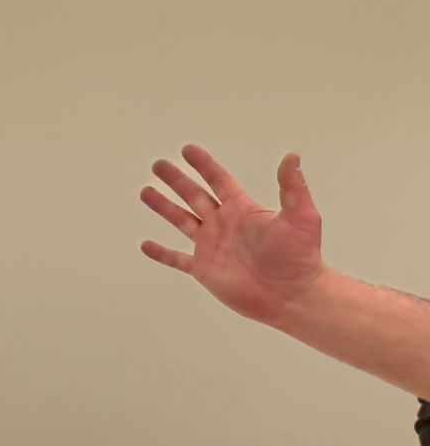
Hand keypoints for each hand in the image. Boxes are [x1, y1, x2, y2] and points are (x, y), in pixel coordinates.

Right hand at [141, 145, 323, 325]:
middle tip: (158, 165)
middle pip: (194, 195)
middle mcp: (223, 224)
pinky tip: (145, 245)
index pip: (218, 180)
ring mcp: (211, 246)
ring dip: (163, 207)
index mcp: (241, 209)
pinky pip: (177, 259)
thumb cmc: (300, 256)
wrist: (291, 295)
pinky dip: (161, 253)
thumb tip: (292, 156)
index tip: (187, 150)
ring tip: (145, 192)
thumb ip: (293, 187)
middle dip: (175, 180)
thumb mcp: (301, 216)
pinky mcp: (204, 270)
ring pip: (181, 220)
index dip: (203, 165)